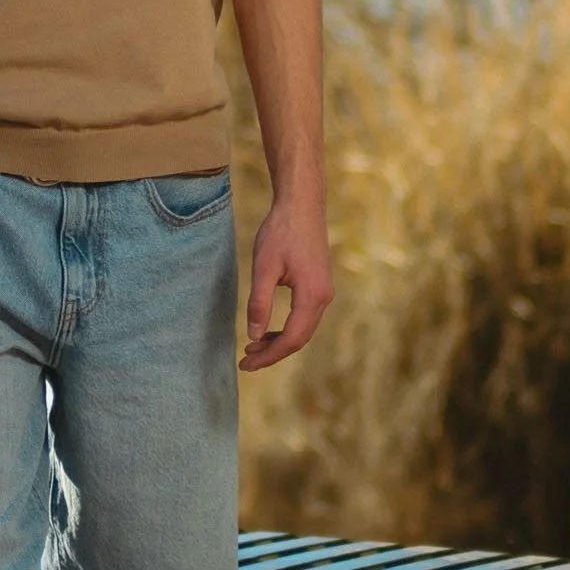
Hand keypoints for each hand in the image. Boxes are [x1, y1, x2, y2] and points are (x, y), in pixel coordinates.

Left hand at [241, 188, 333, 371]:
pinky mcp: (319, 286)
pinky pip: (304, 317)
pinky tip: (267, 330)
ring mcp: (324, 292)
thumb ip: (259, 303)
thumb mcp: (264, 268)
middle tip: (245, 362)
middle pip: (300, 339)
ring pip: (303, 330)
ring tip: (252, 348)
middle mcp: (324, 297)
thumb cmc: (281, 232)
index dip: (269, 356)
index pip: (291, 338)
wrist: (302, 205)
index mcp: (312, 295)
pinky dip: (286, 329)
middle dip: (273, 354)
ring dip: (279, 342)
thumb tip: (254, 336)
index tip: (246, 364)